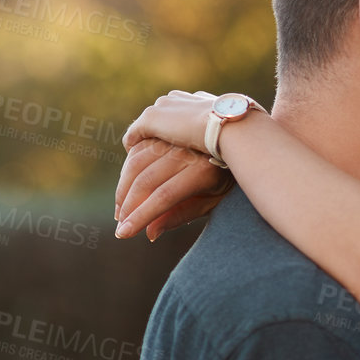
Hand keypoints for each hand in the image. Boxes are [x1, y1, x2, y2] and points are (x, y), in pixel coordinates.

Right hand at [113, 92, 232, 240]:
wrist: (239, 134)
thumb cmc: (228, 176)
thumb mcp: (212, 201)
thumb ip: (180, 215)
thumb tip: (149, 232)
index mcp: (204, 172)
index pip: (164, 197)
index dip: (140, 216)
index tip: (124, 233)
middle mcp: (188, 151)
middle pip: (146, 179)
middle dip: (127, 204)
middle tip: (121, 221)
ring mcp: (175, 136)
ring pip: (137, 161)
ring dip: (123, 187)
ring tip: (121, 208)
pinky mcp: (166, 127)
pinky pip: (139, 146)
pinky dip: (128, 165)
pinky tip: (126, 183)